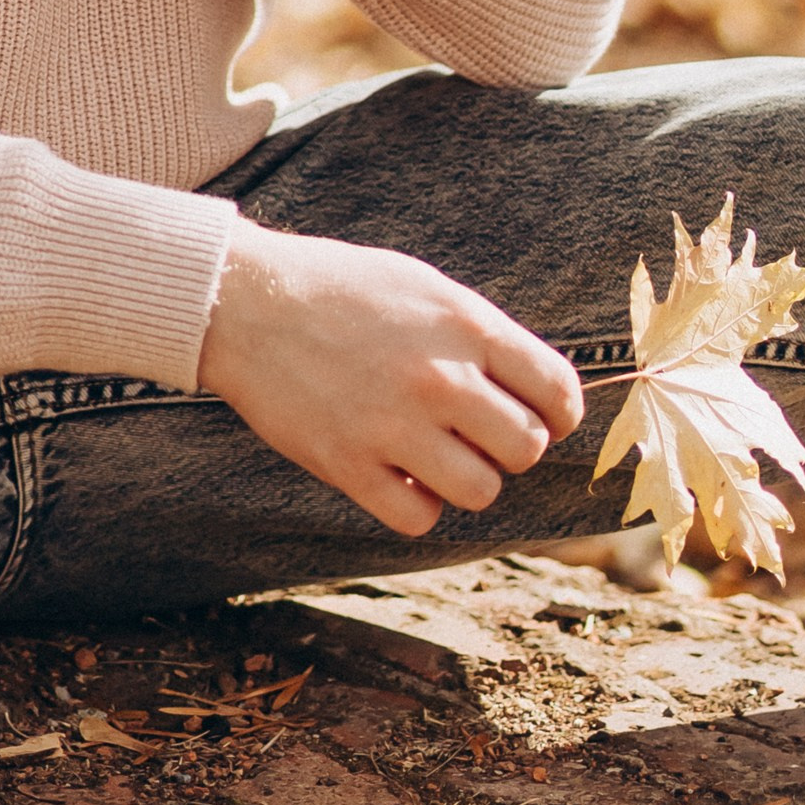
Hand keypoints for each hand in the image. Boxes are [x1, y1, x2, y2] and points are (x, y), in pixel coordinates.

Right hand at [197, 223, 583, 539]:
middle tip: (476, 433)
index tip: (539, 415)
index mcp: (465, 324)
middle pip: (527, 447)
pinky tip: (397, 474)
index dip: (559, 412)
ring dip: (465, 479)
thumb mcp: (424, 287)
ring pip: (481, 490)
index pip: (558, 390)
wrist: (246, 302)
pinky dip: (416, 505)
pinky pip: (419, 518)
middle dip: (509, 446)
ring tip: (435, 454)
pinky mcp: (350, 465)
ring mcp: (395, 425)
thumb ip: (481, 336)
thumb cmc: (341, 289)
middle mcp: (440, 377)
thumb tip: (535, 388)